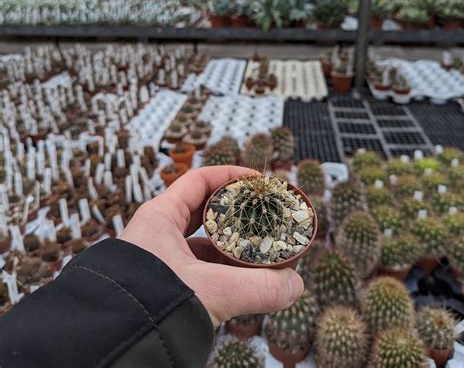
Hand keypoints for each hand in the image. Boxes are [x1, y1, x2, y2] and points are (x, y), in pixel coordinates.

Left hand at [121, 165, 303, 325]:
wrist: (113, 345)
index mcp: (160, 217)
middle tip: (263, 214)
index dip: (230, 175)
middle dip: (236, 212)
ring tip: (258, 250)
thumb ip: (258, 287)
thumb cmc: (149, 305)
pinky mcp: (166, 281)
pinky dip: (221, 269)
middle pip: (204, 210)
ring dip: (230, 246)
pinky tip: (240, 278)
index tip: (257, 181)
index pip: (199, 180)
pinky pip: (199, 267)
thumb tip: (294, 285)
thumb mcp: (210, 291)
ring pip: (203, 242)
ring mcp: (162, 258)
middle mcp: (159, 233)